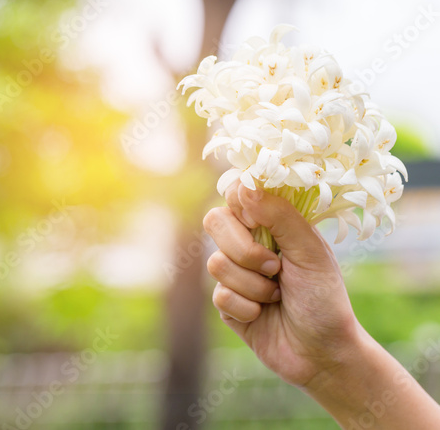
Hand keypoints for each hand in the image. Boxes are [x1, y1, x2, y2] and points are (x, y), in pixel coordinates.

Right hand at [204, 182, 360, 387]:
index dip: (242, 205)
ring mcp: (234, 271)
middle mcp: (248, 242)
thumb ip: (280, 215)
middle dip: (246, 251)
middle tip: (275, 267)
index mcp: (270, 223)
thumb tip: (243, 186)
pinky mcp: (226, 301)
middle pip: (215, 221)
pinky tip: (263, 314)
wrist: (322, 352)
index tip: (259, 222)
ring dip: (254, 286)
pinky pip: (220, 295)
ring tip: (276, 295)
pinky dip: (248, 308)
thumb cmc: (323, 297)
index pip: (237, 193)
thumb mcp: (310, 250)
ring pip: (216, 263)